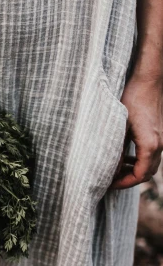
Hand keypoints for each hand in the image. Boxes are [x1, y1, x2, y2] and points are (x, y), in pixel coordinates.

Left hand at [110, 71, 162, 189]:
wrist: (149, 80)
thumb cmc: (133, 99)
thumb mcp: (119, 127)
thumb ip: (116, 151)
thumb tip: (109, 170)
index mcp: (150, 145)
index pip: (139, 176)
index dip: (123, 183)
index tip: (108, 184)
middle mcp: (160, 145)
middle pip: (146, 174)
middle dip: (128, 180)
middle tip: (110, 180)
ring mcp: (162, 140)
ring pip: (150, 165)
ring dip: (134, 170)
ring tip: (116, 170)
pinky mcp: (160, 134)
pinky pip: (151, 155)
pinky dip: (139, 160)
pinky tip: (126, 157)